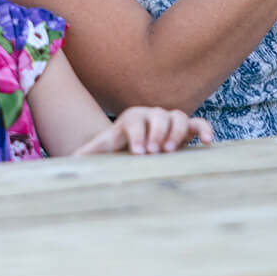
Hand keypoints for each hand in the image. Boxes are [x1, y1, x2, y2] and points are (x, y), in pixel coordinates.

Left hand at [72, 107, 214, 155]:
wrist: (138, 141)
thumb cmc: (120, 145)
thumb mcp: (105, 147)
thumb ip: (90, 151)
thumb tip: (69, 160)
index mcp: (132, 118)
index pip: (136, 122)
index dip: (138, 135)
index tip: (139, 152)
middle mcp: (152, 115)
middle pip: (158, 115)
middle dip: (157, 132)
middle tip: (155, 151)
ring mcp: (170, 120)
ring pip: (178, 117)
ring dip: (177, 131)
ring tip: (171, 150)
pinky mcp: (187, 128)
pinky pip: (198, 123)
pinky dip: (204, 130)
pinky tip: (208, 142)